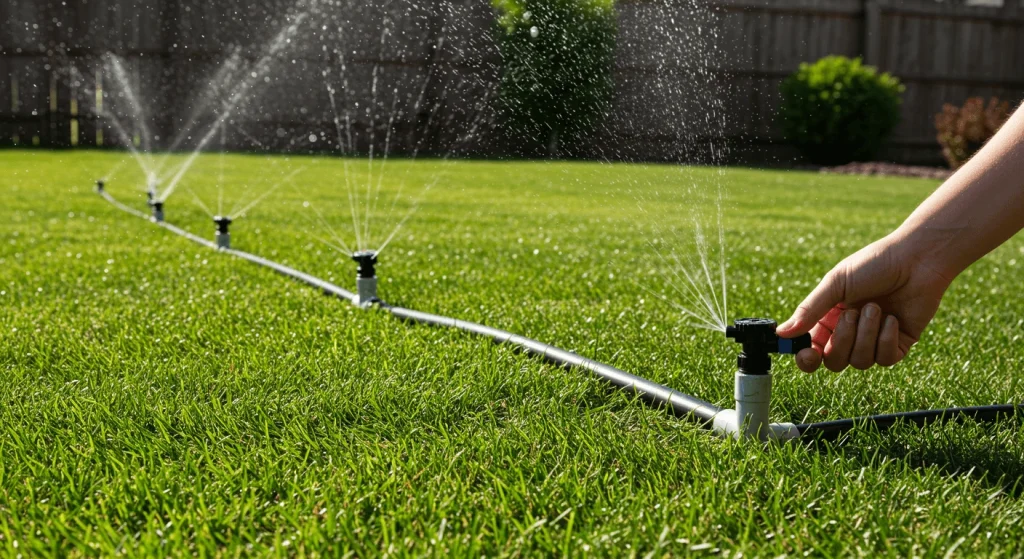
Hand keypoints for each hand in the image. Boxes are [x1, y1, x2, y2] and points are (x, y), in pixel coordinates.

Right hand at [776, 233, 952, 372]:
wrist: (918, 259)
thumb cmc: (874, 264)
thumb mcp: (835, 284)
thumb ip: (808, 311)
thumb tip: (781, 334)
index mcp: (829, 318)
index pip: (811, 350)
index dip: (807, 358)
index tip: (808, 354)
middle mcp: (850, 333)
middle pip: (834, 362)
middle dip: (843, 340)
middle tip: (851, 314)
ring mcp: (874, 340)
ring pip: (860, 362)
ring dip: (867, 334)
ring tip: (876, 307)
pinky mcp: (899, 344)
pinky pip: (885, 359)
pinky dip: (887, 338)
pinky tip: (893, 318)